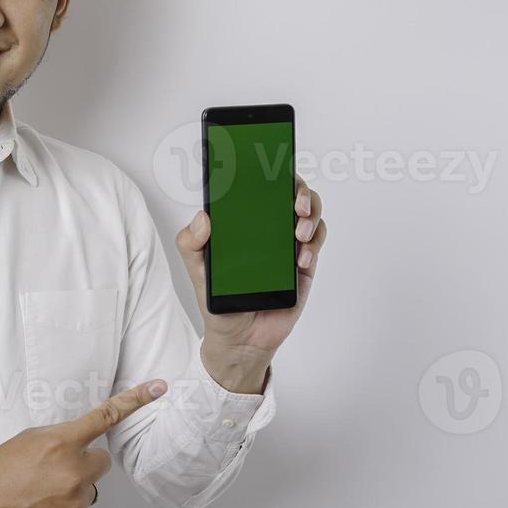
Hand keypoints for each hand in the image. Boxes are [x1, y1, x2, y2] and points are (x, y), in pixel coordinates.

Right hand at [0, 379, 166, 507]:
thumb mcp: (28, 440)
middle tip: (53, 472)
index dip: (134, 401)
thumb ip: (61, 440)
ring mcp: (76, 503)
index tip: (159, 388)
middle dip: (83, 464)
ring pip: (89, 491)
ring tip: (40, 497)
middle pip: (101, 463)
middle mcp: (74, 472)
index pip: (105, 418)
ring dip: (72, 492)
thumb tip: (82, 447)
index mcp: (60, 443)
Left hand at [175, 174, 326, 361]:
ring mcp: (288, 245)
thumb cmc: (219, 300)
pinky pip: (316, 244)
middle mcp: (269, 228)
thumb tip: (202, 217)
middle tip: (295, 203)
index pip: (260, 188)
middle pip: (292, 194)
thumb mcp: (197, 271)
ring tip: (299, 230)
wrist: (240, 339)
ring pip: (311, 214)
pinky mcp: (303, 266)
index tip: (274, 167)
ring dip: (311, 215)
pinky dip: (313, 245)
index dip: (270, 172)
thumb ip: (191, 244)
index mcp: (244, 223)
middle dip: (300, 191)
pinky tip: (300, 258)